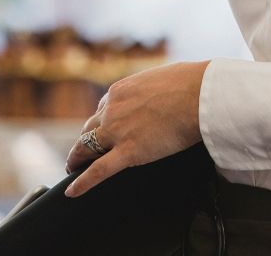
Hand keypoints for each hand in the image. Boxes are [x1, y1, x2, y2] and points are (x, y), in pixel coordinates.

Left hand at [63, 61, 208, 197]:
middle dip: (84, 141)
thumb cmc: (188, 84)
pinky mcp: (128, 152)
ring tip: (72, 169)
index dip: (100, 122)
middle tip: (79, 153)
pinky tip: (72, 191)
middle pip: (90, 128)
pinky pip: (98, 171)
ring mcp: (117, 131)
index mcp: (120, 90)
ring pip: (87, 148)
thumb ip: (151, 90)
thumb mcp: (161, 79)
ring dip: (77, 159)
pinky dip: (83, 182)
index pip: (103, 109)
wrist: (197, 95)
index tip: (100, 130)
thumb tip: (161, 94)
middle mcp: (113, 109)